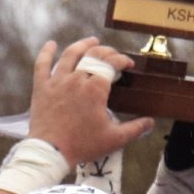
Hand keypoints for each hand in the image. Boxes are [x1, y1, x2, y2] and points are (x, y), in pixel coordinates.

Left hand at [28, 37, 153, 166]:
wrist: (51, 153)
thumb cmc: (83, 145)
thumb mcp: (114, 139)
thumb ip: (135, 129)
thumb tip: (151, 122)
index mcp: (96, 88)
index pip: (112, 64)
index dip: (123, 60)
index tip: (128, 64)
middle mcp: (77, 79)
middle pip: (94, 55)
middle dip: (107, 51)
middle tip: (113, 54)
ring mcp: (57, 81)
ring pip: (71, 54)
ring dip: (83, 45)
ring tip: (91, 40)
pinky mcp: (42, 87)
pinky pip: (42, 64)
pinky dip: (47, 52)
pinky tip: (51, 44)